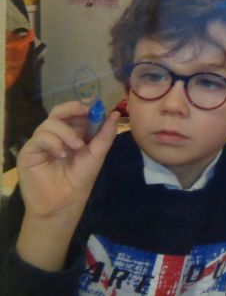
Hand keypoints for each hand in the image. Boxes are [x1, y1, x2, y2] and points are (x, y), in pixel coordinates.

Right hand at [17, 101, 119, 220]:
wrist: (64, 202)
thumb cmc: (80, 179)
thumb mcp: (97, 154)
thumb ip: (105, 134)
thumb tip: (114, 113)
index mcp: (72, 132)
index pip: (74, 112)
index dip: (83, 105)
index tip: (93, 105)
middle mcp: (56, 134)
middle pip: (59, 111)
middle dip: (73, 109)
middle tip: (85, 113)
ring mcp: (41, 142)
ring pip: (50, 123)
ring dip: (66, 132)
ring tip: (77, 147)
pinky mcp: (29, 151)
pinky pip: (39, 137)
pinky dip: (53, 142)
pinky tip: (61, 154)